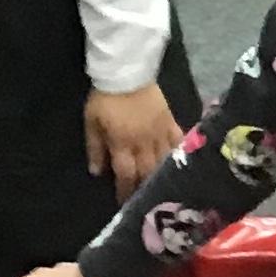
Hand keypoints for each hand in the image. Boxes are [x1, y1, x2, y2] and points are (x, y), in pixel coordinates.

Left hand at [85, 83, 179, 197]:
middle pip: (147, 173)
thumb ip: (95, 148)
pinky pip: (178, 141)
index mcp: (122, 144)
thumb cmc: (105, 97)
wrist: (126, 70)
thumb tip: (97, 173)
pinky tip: (183, 166)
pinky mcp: (170, 122)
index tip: (127, 206)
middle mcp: (143, 143)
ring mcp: (159, 133)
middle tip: (146, 202)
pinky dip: (179, 154)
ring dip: (162, 177)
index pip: (125, 175)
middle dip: (145, 189)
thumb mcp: (91, 121)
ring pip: (163, 162)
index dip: (126, 192)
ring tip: (163, 190)